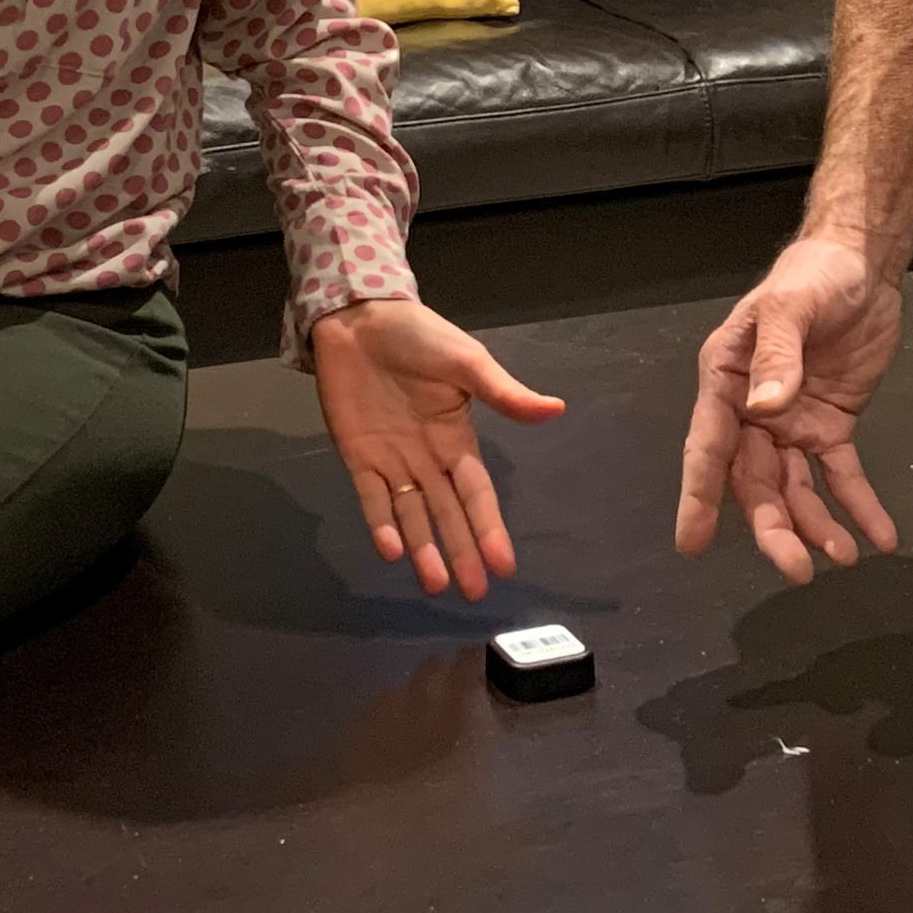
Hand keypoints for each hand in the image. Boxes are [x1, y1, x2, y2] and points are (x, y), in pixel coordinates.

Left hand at [308, 296, 563, 599]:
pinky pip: (371, 496)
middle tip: (474, 593)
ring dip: (423, 550)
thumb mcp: (467, 361)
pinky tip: (391, 549)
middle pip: (447, 515)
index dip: (490, 527)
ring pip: (412, 515)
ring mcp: (391, 461)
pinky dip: (380, 523)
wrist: (359, 318)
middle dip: (462, 552)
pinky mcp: (357, 456)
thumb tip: (555, 409)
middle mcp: (427, 460)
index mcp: (456, 439)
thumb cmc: (419, 337)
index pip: (477, 493)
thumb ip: (504, 392)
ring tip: (436, 584)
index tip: (504, 564)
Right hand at [677, 238, 905, 582]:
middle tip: (796, 569)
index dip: (699, 495)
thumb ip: (777, 356)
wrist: (862, 265)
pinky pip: (840, 474)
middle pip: (755, 481)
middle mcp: (751, 410)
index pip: (708, 446)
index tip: (693, 542)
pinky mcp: (830, 427)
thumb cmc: (812, 276)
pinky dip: (858, 506)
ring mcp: (791, 423)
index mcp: (726, 380)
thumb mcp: (790, 308)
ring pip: (794, 488)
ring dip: (815, 525)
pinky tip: (879, 536)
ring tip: (843, 557)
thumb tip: (764, 408)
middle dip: (773, 527)